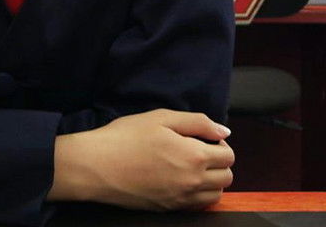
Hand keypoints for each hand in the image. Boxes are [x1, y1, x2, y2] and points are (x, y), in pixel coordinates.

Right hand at [50, 109, 233, 210]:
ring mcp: (181, 198)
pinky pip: (198, 206)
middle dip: (220, 163)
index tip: (206, 139)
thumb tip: (223, 131)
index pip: (229, 156)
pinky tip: (183, 182)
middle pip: (227, 177)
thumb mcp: (161, 117)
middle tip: (201, 152)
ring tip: (193, 168)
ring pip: (216, 195)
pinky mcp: (169, 209)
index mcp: (194, 155)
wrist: (96, 166)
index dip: (221, 144)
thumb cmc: (125, 137)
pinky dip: (199, 195)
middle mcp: (193, 181)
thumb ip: (198, 122)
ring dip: (212, 181)